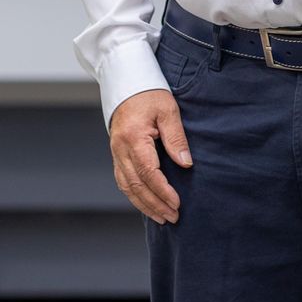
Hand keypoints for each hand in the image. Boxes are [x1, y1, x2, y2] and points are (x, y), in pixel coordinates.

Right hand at [108, 89, 192, 223]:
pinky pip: (123, 180)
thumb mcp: (168, 111)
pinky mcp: (116, 154)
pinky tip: (146, 204)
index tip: (177, 203)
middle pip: (136, 184)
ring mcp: (116, 152)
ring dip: (144, 204)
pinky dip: (134, 195)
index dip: (162, 190)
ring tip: (162, 218)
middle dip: (155, 204)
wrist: (126, 83)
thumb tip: (186, 164)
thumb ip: (176, 138)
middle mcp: (120, 148)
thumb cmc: (149, 94)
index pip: (148, 172)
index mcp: (134, 137)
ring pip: (127, 186)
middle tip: (173, 217)